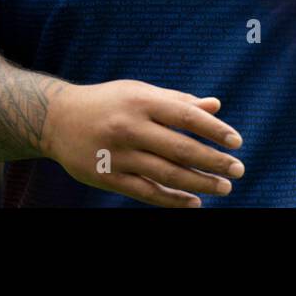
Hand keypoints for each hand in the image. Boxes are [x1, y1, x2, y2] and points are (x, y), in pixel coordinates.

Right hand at [43, 79, 244, 206]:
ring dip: (199, 184)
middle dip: (213, 162)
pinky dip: (172, 200)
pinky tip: (193, 202)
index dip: (214, 130)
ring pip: (166, 174)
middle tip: (238, 171)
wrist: (56, 119)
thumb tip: (216, 107)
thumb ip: (177, 101)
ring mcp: (117, 154)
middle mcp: (130, 127)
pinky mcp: (107, 177)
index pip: (186, 116)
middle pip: (180, 148)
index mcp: (142, 101)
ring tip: (223, 188)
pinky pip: (146, 192)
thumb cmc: (109, 102)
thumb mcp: (141, 92)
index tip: (237, 142)